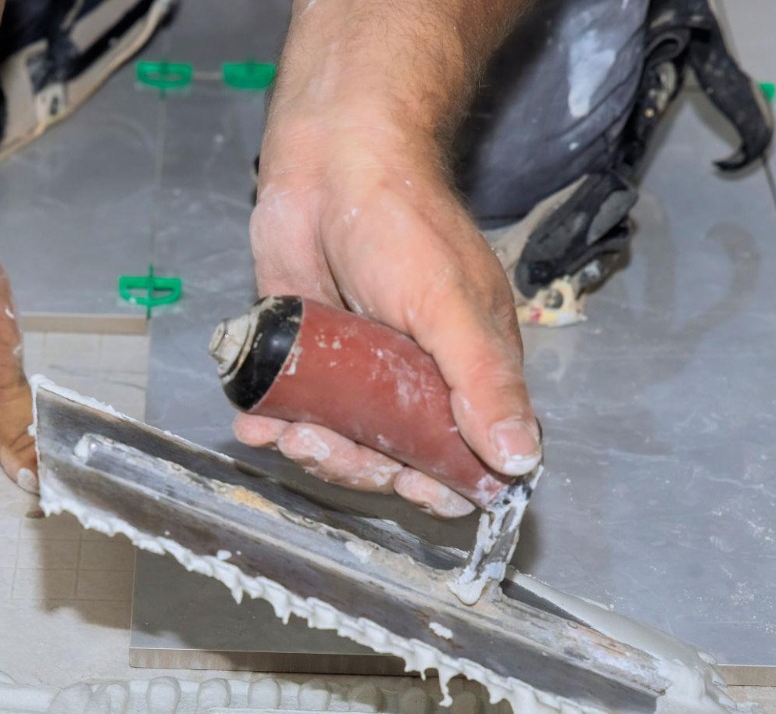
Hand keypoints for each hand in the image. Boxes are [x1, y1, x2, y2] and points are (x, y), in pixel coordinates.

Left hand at [242, 0, 539, 516]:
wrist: (327, 161)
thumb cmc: (402, 223)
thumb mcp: (451, 308)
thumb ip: (483, 385)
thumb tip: (519, 462)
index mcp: (465, 372)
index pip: (463, 455)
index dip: (441, 484)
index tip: (413, 490)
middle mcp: (411, 380)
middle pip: (392, 462)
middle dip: (359, 467)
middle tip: (321, 445)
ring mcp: (356, 371)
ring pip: (339, 444)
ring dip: (312, 451)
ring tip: (285, 433)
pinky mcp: (305, 357)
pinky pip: (290, 412)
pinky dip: (271, 427)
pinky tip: (256, 425)